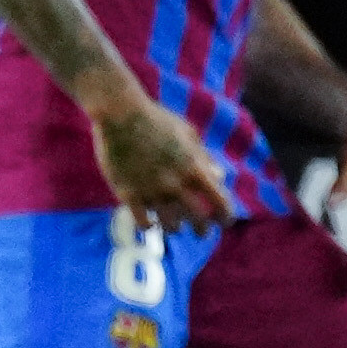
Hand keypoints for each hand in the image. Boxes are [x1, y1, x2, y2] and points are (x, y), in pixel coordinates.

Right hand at [83, 82, 230, 234]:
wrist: (121, 115)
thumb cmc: (158, 120)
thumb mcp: (189, 134)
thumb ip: (204, 158)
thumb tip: (220, 177)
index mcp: (195, 168)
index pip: (219, 202)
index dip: (225, 217)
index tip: (225, 222)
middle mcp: (176, 184)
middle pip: (198, 220)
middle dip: (202, 230)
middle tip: (201, 232)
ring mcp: (151, 191)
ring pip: (171, 226)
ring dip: (175, 229)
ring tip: (175, 228)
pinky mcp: (128, 194)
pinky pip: (142, 222)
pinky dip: (149, 225)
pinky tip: (151, 223)